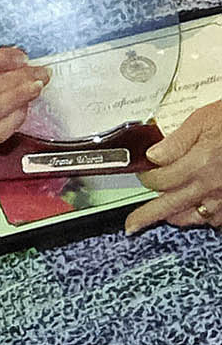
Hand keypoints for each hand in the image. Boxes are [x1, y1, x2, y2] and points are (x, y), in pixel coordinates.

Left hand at [126, 100, 221, 232]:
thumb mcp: (204, 120)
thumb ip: (176, 141)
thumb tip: (153, 155)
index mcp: (200, 163)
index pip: (160, 180)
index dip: (146, 176)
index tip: (143, 172)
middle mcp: (212, 185)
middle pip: (170, 206)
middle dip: (147, 216)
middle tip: (133, 224)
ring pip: (194, 217)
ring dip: (176, 216)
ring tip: (163, 216)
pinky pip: (216, 219)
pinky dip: (204, 216)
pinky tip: (197, 210)